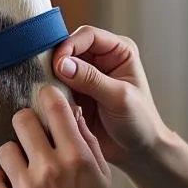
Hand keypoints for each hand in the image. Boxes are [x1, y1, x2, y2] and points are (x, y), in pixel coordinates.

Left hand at [0, 85, 119, 187]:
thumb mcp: (101, 173)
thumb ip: (86, 140)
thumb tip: (71, 111)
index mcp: (76, 156)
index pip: (54, 107)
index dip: (46, 96)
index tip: (43, 98)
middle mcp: (49, 168)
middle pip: (21, 120)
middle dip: (26, 125)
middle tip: (30, 137)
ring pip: (4, 149)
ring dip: (13, 156)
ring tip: (24, 170)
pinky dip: (1, 182)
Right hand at [51, 26, 167, 168]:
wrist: (138, 152)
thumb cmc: (140, 122)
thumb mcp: (118, 98)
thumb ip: (91, 79)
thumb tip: (62, 64)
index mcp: (118, 51)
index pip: (87, 35)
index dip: (70, 46)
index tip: (57, 64)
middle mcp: (101, 59)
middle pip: (69, 49)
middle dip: (57, 63)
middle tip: (48, 80)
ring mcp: (86, 77)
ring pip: (59, 68)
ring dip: (52, 79)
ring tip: (50, 94)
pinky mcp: (75, 94)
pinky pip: (56, 87)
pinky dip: (51, 94)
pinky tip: (50, 104)